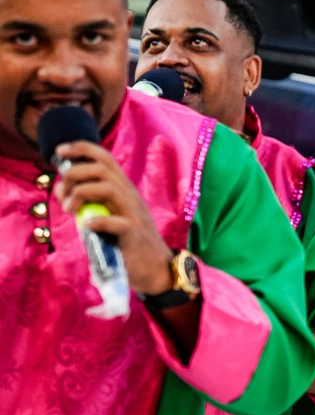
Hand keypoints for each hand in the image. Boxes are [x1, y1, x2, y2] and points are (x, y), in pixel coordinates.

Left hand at [54, 142, 173, 294]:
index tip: (59, 151)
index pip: (104, 158)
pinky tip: (87, 226)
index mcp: (122, 187)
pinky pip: (116, 222)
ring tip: (69, 210)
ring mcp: (132, 212)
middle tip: (63, 193)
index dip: (81, 148)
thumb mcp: (103, 214)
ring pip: (108, 188)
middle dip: (74, 174)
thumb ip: (83, 201)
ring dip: (81, 194)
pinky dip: (97, 221)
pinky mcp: (133, 233)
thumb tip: (61, 187)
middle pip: (102, 168)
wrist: (154, 266)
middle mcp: (129, 194)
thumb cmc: (125, 240)